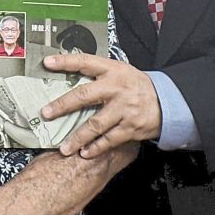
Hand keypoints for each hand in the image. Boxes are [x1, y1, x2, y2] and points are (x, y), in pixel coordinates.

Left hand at [41, 54, 160, 157]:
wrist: (168, 101)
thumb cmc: (137, 86)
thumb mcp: (120, 71)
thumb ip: (97, 73)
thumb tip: (67, 73)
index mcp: (112, 70)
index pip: (86, 62)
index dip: (66, 61)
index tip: (48, 62)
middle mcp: (117, 88)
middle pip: (85, 95)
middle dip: (63, 105)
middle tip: (46, 113)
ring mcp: (124, 109)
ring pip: (96, 124)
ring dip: (78, 137)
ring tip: (64, 147)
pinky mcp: (131, 127)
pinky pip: (110, 139)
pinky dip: (96, 147)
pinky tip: (85, 152)